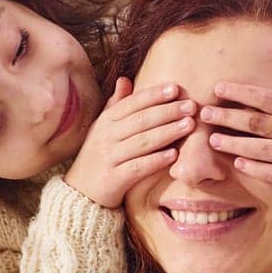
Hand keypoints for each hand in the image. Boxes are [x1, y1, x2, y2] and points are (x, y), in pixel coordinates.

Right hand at [64, 77, 195, 208]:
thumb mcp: (102, 128)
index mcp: (106, 121)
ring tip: (189, 125)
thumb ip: (116, 105)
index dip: (154, 95)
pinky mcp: (113, 179)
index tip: (176, 88)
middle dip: (167, 111)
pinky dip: (156, 160)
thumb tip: (125, 79)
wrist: (81, 192)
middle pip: (141, 120)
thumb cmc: (99, 156)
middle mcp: (106, 136)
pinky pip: (138, 167)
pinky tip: (174, 155)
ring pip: (142, 142)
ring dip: (167, 132)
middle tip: (191, 106)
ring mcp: (109, 158)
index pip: (132, 103)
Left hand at [203, 53, 271, 197]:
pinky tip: (237, 163)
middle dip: (229, 118)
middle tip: (205, 114)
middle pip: (259, 124)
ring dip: (235, 144)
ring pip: (262, 150)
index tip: (219, 88)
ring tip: (213, 140)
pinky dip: (255, 168)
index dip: (242, 93)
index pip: (267, 100)